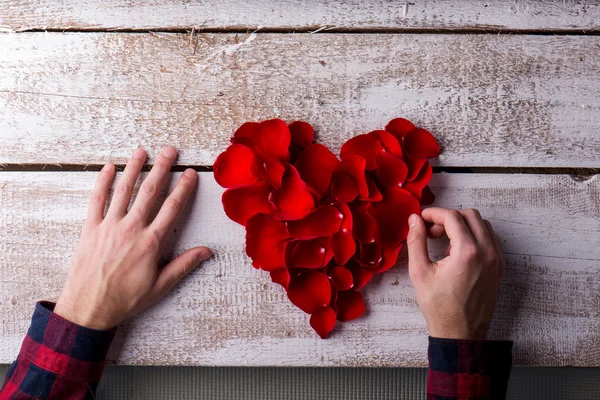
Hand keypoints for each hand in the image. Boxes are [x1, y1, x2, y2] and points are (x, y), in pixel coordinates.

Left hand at [54, 147, 211, 329]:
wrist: (88, 308)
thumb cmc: (125, 299)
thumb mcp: (160, 286)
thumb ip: (184, 265)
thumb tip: (207, 252)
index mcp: (151, 242)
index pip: (172, 208)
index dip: (183, 189)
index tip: (190, 174)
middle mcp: (131, 229)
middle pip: (150, 192)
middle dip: (162, 168)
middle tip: (170, 151)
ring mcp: (109, 226)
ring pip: (124, 190)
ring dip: (134, 168)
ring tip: (142, 151)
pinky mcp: (91, 228)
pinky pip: (97, 200)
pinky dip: (103, 182)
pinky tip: (109, 168)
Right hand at [406, 208, 503, 339]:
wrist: (460, 333)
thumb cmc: (439, 307)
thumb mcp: (420, 273)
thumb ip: (416, 241)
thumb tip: (414, 220)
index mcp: (467, 253)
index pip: (452, 217)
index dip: (434, 214)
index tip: (421, 220)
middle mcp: (487, 253)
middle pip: (471, 215)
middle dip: (449, 218)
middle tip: (432, 232)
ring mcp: (497, 260)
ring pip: (483, 225)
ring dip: (463, 226)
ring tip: (446, 244)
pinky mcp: (500, 267)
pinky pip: (491, 239)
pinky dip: (475, 237)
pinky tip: (459, 252)